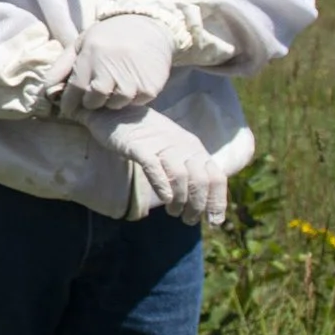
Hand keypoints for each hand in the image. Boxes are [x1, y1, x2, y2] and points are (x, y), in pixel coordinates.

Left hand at [65, 14, 174, 110]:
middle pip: (94, 99)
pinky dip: (131, 99)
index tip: (68, 108)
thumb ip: (63, 65)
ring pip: (115, 103)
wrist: (148, 26)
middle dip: (90, 102)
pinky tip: (130, 86)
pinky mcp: (151, 84)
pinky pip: (136, 102)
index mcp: (92, 53)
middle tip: (93, 98)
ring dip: (111, 102)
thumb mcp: (82, 43)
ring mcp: (133, 75)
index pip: (75, 88)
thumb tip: (46, 89)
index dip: (69, 102)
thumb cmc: (109, 37)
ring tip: (112, 89)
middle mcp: (112, 64)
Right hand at [88, 107, 225, 225]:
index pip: (216, 177)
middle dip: (198, 206)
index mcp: (194, 148)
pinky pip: (154, 166)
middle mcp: (183, 146)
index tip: (214, 221)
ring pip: (181, 176)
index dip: (217, 202)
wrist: (116, 113)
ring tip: (173, 212)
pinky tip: (164, 198)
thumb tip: (199, 202)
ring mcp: (161, 145)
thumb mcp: (174, 152)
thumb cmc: (146, 137)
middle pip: (201, 180)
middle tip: (188, 220)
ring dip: (181, 200)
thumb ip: (187, 172)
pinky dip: (162, 184)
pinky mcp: (139, 146)